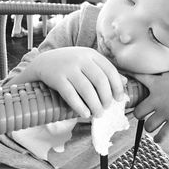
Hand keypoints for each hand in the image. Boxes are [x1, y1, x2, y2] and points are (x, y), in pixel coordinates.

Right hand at [10, 47, 125, 117]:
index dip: (117, 86)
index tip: (119, 99)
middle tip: (107, 108)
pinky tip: (85, 114)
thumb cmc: (70, 63)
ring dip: (95, 104)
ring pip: (86, 89)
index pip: (110, 70)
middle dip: (106, 97)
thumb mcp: (88, 61)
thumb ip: (105, 70)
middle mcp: (81, 58)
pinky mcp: (57, 78)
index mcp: (91, 54)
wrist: (43, 61)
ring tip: (98, 114)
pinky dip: (79, 106)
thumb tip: (125, 82)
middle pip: (100, 80)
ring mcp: (68, 67)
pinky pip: (70, 94)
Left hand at [132, 63, 168, 142]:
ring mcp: (165, 111)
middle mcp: (157, 98)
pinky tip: (158, 139)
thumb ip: (160, 80)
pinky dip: (158, 138)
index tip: (123, 90)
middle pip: (138, 112)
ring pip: (148, 126)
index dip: (127, 85)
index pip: (135, 80)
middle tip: (143, 115)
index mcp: (155, 83)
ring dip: (150, 127)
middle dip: (140, 115)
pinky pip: (161, 135)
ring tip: (152, 126)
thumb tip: (156, 81)